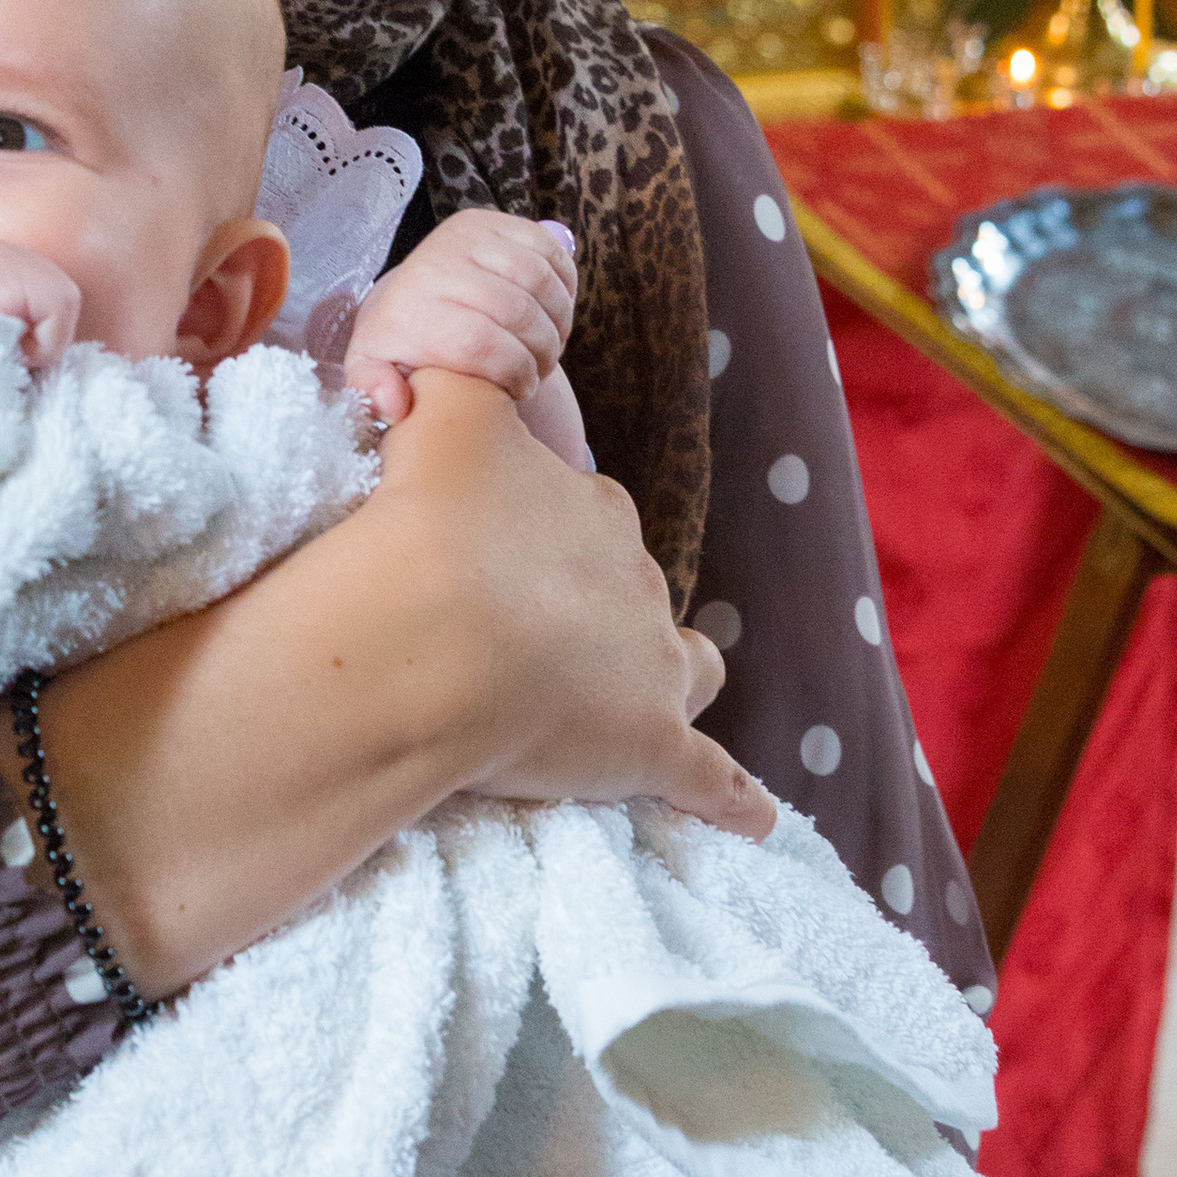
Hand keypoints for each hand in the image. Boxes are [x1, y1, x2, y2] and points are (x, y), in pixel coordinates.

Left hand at [345, 210, 576, 427]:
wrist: (406, 297)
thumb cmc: (402, 346)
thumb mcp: (375, 373)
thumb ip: (377, 393)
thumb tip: (396, 407)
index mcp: (411, 306)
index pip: (481, 342)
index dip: (514, 372)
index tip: (521, 390)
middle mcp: (438, 262)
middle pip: (518, 311)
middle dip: (542, 351)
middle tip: (541, 370)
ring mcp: (468, 235)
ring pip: (540, 281)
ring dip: (559, 320)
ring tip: (549, 345)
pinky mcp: (495, 220)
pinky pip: (551, 252)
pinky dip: (565, 287)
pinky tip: (553, 313)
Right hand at [375, 374, 771, 838]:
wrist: (424, 631)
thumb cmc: (424, 522)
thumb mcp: (437, 415)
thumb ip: (452, 374)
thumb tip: (439, 355)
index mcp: (589, 510)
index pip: (583, 516)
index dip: (544, 538)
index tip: (496, 558)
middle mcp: (635, 580)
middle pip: (631, 592)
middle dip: (597, 610)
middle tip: (529, 642)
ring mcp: (652, 669)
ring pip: (690, 669)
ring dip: (675, 681)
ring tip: (647, 706)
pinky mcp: (654, 750)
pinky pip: (714, 783)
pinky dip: (734, 801)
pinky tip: (752, 821)